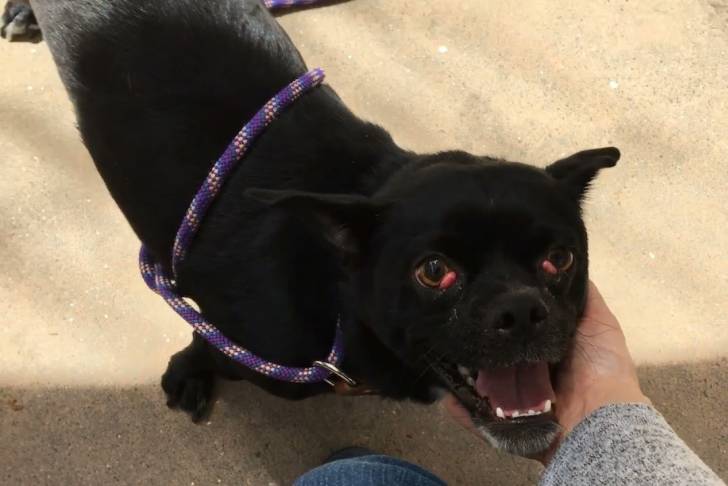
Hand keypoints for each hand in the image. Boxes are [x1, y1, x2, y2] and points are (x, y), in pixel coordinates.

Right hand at [442, 281, 649, 460]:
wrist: (601, 420)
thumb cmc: (600, 369)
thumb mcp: (599, 324)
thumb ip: (584, 297)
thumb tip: (565, 266)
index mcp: (545, 356)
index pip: (515, 336)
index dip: (499, 322)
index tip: (479, 303)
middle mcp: (529, 379)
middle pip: (494, 360)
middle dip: (476, 347)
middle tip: (454, 328)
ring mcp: (515, 405)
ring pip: (481, 387)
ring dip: (463, 375)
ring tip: (443, 357)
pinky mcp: (506, 428)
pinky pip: (477, 418)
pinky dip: (460, 409)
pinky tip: (444, 395)